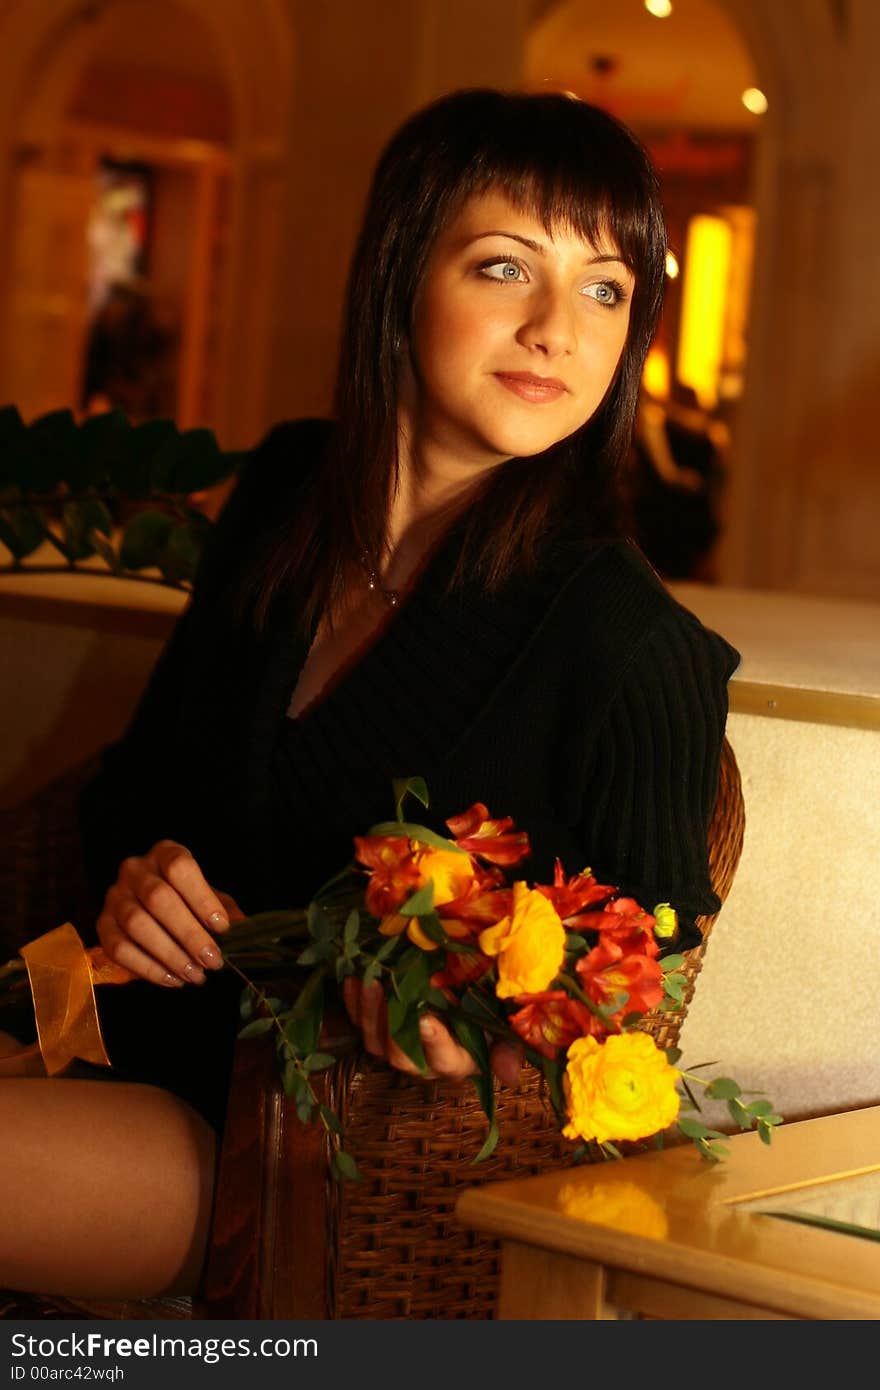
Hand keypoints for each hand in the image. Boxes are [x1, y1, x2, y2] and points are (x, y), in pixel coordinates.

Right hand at [96, 840, 244, 987]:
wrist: (148, 908)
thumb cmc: (186, 899)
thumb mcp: (209, 897)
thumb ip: (225, 910)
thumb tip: (243, 929)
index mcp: (164, 854)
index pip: (179, 867)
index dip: (201, 896)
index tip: (222, 927)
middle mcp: (134, 870)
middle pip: (158, 898)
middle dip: (189, 934)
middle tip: (213, 961)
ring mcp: (114, 897)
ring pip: (137, 924)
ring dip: (170, 955)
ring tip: (196, 975)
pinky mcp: (102, 925)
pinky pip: (119, 949)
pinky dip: (148, 969)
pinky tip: (173, 980)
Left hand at [341, 978, 520, 1084]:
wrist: (463, 998)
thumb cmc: (486, 1013)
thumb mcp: (503, 1027)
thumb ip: (508, 1047)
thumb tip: (510, 1075)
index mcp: (455, 1062)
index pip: (444, 1060)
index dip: (434, 1042)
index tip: (427, 1019)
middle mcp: (422, 1063)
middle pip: (401, 1056)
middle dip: (391, 1026)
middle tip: (388, 992)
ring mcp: (395, 1049)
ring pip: (375, 1042)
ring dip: (368, 1013)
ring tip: (369, 981)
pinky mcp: (377, 1032)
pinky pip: (359, 1023)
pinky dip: (353, 1003)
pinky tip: (352, 979)